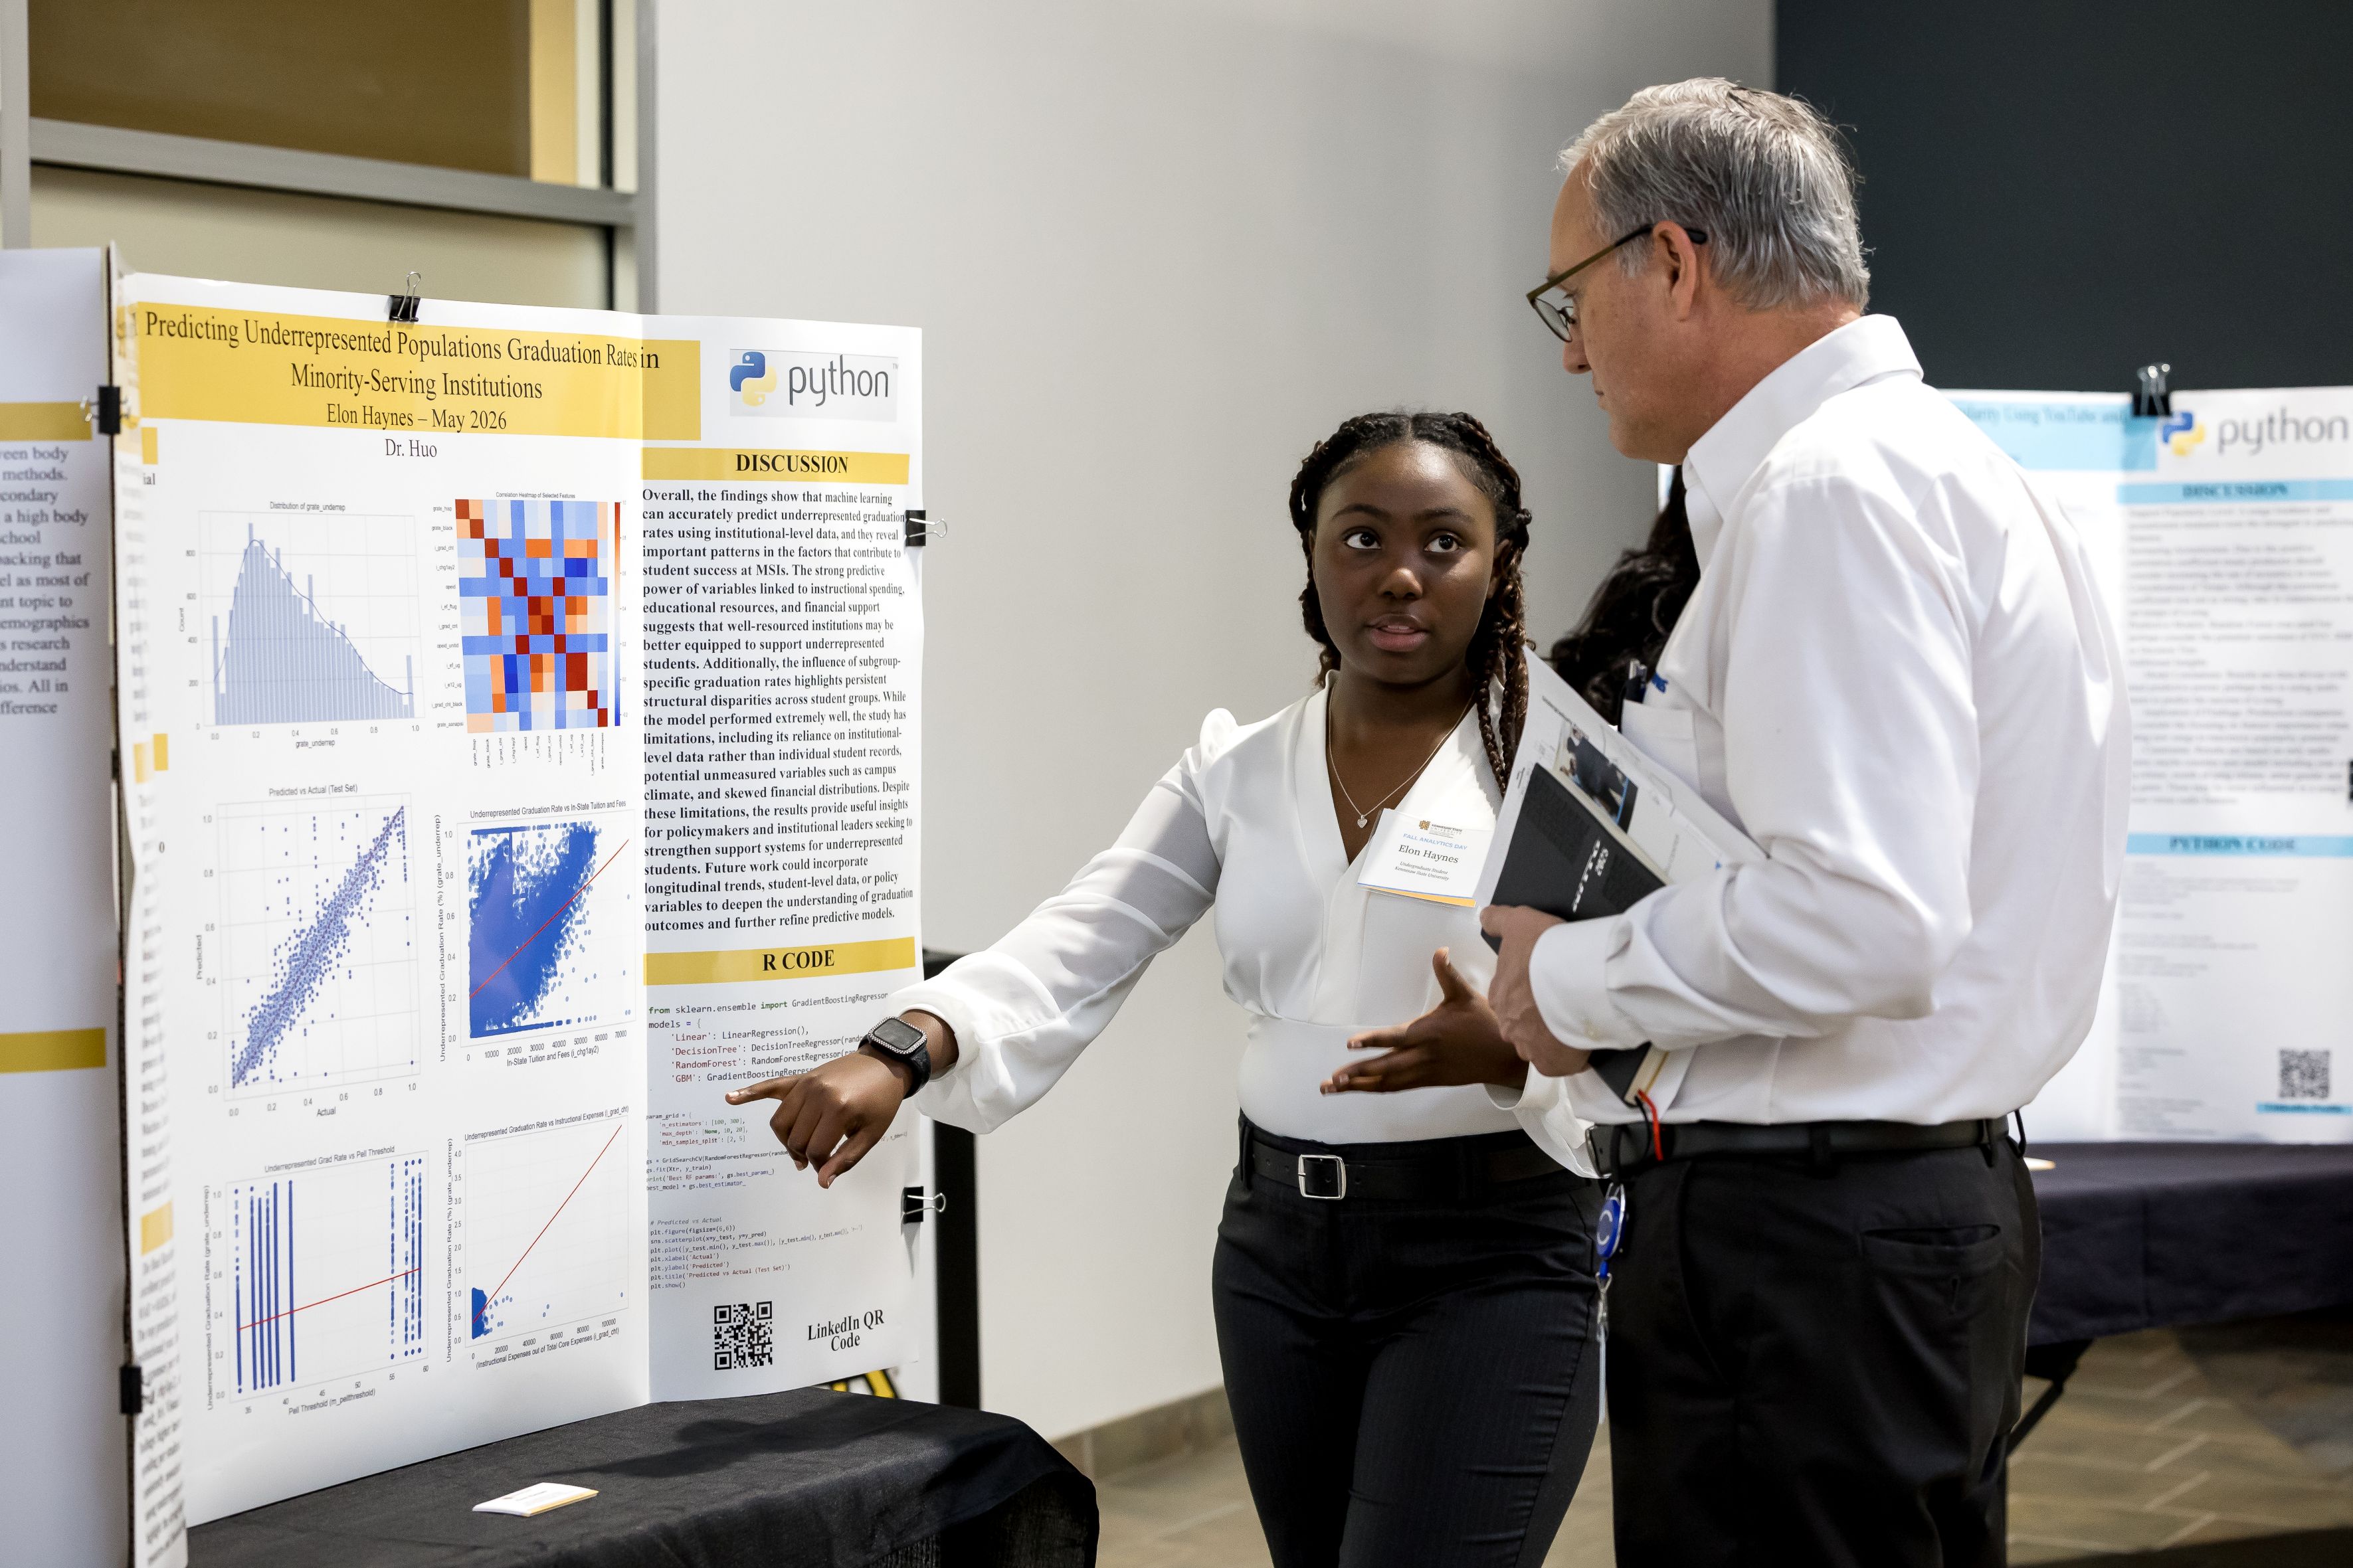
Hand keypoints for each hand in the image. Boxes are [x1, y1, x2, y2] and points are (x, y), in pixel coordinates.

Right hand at [725, 1051, 906, 1186]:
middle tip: (817, 1159)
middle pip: (795, 1138)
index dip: (820, 1165)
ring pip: (781, 1122)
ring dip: (786, 1139)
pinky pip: (771, 1086)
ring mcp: (806, 1084)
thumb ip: (845, 1159)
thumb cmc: (881, 1101)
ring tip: (799, 1148)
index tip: (828, 1167)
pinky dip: (750, 1092)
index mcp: (838, 1109)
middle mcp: (817, 1095)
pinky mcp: (801, 1078)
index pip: (815, 1150)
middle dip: (804, 1155)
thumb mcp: (871, 1134)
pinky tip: (730, 1098)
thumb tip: (821, 1182)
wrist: (885, 1065)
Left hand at [1322, 948, 1527, 1094]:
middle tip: (1331, 1079)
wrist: (1504, 1057)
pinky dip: (1376, 1087)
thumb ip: (1448, 974)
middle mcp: (1423, 1055)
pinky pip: (1398, 1086)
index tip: (1351, 1043)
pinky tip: (1359, 1089)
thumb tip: (1440, 950)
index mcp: (1429, 1032)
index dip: (1373, 1040)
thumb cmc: (1485, 1023)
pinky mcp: (1429, 1081)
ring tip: (1333, 1087)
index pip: (1396, 1037)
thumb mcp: (1466, 995)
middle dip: (1357, 1073)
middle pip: (1385, 1067)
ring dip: (1360, 1085)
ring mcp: (1425, 1071)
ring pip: (1387, 1081)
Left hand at [1480, 905, 1591, 1077]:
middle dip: (1540, 1018)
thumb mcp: (1518, 922)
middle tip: (1564, 1004)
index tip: (1549, 986)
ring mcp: (1528, 1045)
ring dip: (1553, 1038)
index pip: (1513, 997)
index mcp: (1501, 993)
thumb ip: (1499, 920)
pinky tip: (1582, 1041)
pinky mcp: (1551, 1063)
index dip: (1531, 993)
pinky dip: (1570, 1056)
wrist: (1574, 976)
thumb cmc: (1545, 950)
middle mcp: (1508, 1022)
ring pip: (1539, 1045)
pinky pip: (1559, 1063)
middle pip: (1523, 1024)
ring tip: (1576, 1021)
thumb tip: (1484, 916)